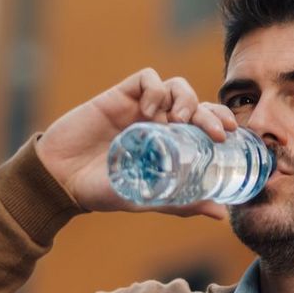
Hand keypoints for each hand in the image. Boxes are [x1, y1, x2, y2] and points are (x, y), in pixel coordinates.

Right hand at [34, 68, 238, 219]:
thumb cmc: (103, 191)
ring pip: (177, 87)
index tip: (231, 134)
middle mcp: (159, 122)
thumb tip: (221, 213)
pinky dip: (156, 90)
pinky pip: (147, 79)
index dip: (221, 122)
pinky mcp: (119, 95)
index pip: (205, 123)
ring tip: (179, 120)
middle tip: (217, 131)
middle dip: (212, 112)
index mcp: (170, 142)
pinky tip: (150, 111)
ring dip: (187, 99)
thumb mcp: (148, 198)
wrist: (61, 179)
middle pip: (197, 104)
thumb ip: (182, 203)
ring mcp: (140, 107)